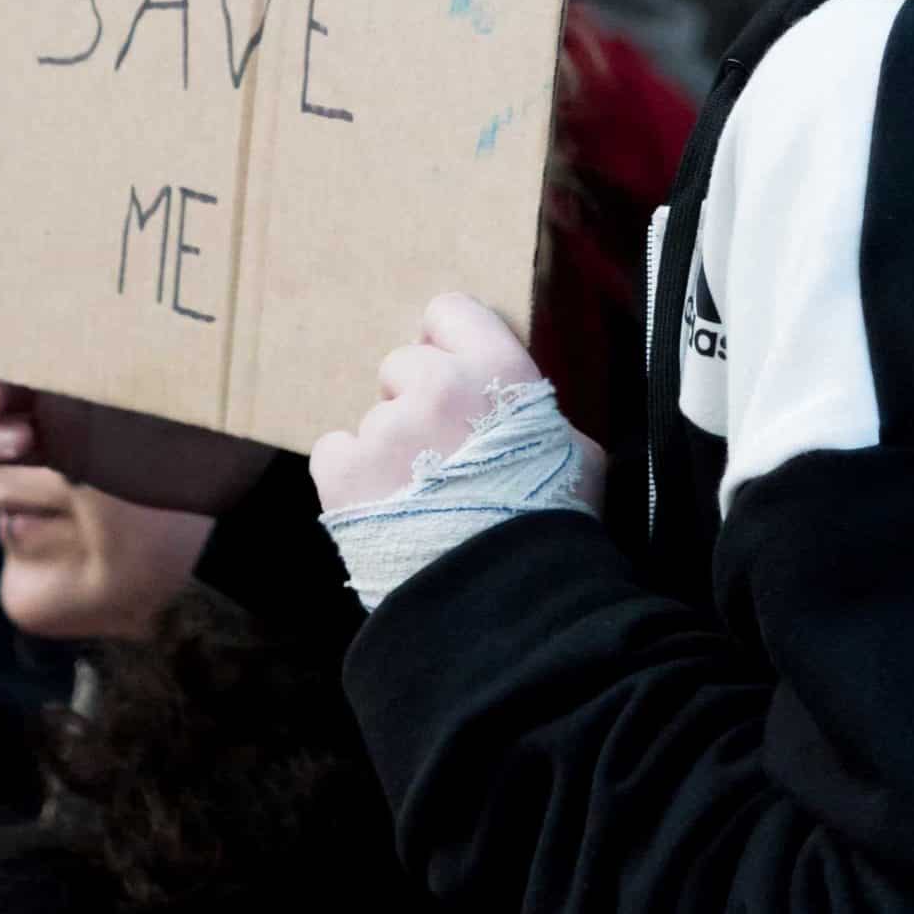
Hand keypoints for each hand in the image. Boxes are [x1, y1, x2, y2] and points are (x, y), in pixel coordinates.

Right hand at [0, 203, 280, 513]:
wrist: (244, 453)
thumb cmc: (227, 363)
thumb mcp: (182, 309)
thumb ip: (141, 270)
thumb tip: (148, 208)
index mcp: (72, 277)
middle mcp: (46, 324)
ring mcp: (39, 382)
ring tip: (1, 398)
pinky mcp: (44, 436)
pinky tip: (19, 440)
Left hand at [310, 293, 605, 515]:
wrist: (505, 602)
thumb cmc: (552, 527)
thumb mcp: (578, 455)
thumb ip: (538, 415)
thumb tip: (524, 411)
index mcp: (498, 370)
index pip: (450, 311)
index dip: (448, 342)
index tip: (451, 372)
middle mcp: (437, 384)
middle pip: (403, 365)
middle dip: (415, 399)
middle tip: (440, 452)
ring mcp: (386, 426)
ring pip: (374, 416)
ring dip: (390, 448)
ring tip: (418, 500)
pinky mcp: (344, 470)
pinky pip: (334, 450)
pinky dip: (351, 475)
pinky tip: (382, 507)